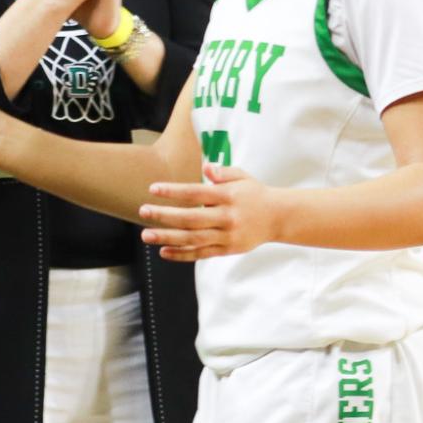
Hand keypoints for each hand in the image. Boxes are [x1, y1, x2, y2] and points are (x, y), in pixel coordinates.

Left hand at [141, 161, 279, 260]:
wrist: (279, 217)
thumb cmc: (255, 194)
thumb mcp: (242, 177)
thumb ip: (222, 173)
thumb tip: (205, 168)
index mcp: (228, 196)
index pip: (196, 193)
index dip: (173, 191)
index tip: (153, 189)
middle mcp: (226, 217)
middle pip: (190, 218)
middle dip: (164, 215)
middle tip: (143, 212)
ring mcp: (227, 236)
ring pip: (193, 239)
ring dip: (167, 237)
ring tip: (146, 235)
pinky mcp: (227, 249)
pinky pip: (201, 254)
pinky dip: (181, 254)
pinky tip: (164, 252)